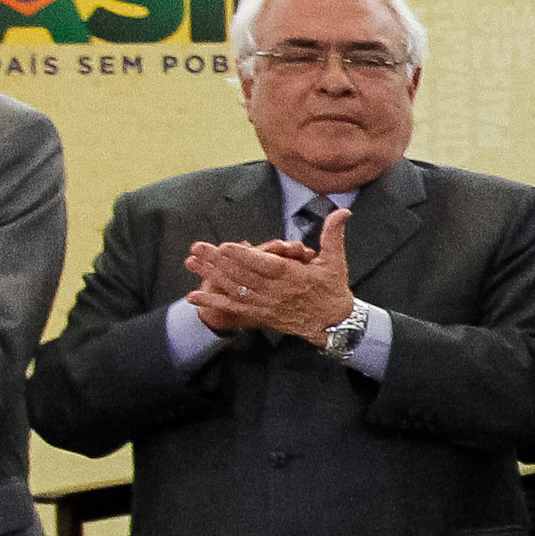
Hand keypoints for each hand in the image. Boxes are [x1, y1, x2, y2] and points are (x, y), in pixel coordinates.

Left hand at [182, 206, 356, 339]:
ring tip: (191, 263)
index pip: (264, 265)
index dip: (244, 257)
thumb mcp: (335, 260)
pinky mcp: (260, 315)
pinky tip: (194, 297)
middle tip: (197, 248)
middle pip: (242, 275)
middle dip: (217, 261)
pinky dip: (213, 303)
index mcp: (292, 276)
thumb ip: (333, 234)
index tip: (225, 246)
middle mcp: (276, 291)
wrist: (334, 323)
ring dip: (211, 276)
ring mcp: (266, 304)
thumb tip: (343, 212)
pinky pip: (233, 308)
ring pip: (234, 289)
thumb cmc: (332, 289)